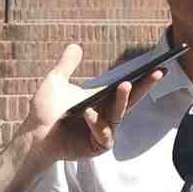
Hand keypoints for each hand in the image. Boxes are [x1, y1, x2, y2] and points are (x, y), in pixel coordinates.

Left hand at [22, 44, 164, 161]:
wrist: (33, 136)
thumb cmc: (45, 112)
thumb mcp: (56, 82)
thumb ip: (67, 65)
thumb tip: (75, 45)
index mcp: (103, 99)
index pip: (128, 87)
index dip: (144, 78)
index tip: (159, 66)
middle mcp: (107, 114)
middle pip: (131, 99)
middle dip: (145, 86)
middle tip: (157, 72)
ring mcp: (104, 131)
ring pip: (119, 115)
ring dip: (123, 100)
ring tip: (125, 85)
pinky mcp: (97, 146)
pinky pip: (104, 135)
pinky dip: (97, 124)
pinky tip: (88, 112)